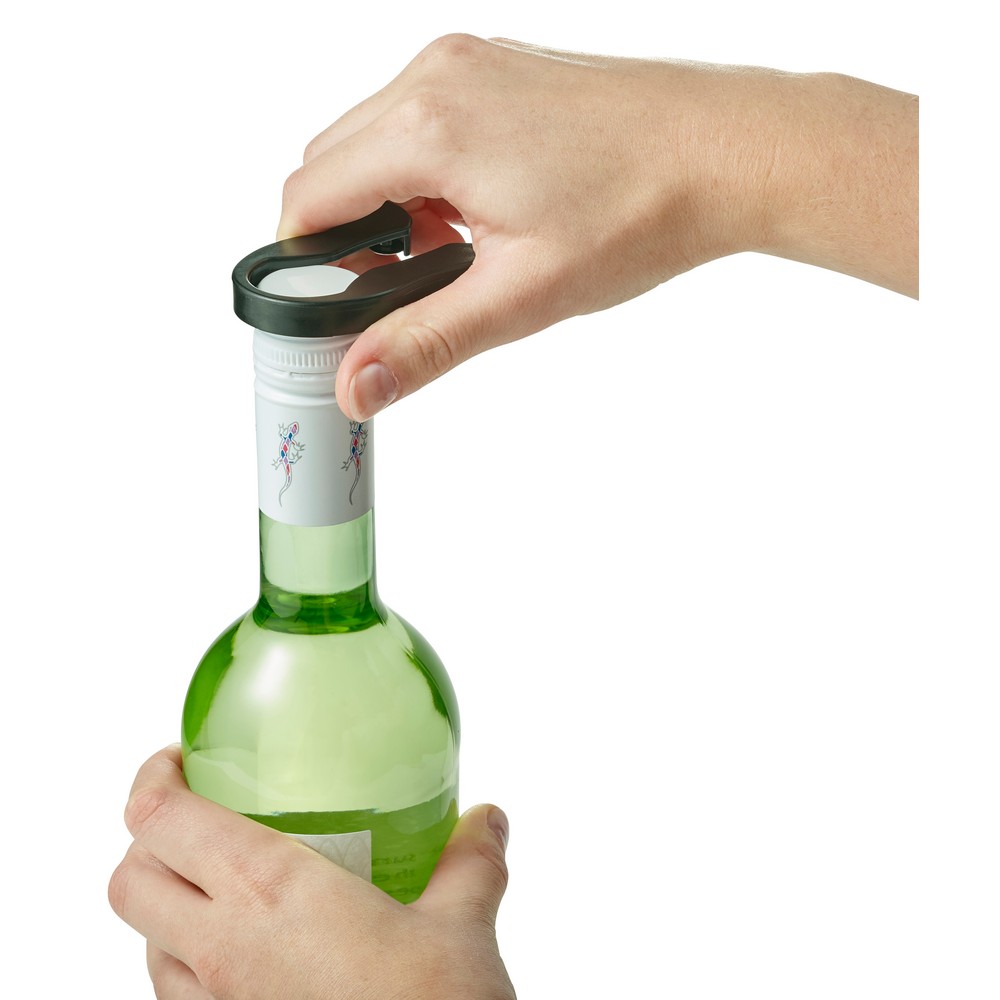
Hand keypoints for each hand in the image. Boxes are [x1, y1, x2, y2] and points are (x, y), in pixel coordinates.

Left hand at [108, 746, 514, 999]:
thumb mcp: (462, 926)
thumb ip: (470, 860)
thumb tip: (487, 818)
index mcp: (268, 890)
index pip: (159, 819)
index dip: (151, 778)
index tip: (179, 758)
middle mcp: (222, 948)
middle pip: (128, 882)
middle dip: (148, 839)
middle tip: (201, 816)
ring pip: (145, 943)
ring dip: (168, 905)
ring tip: (226, 886)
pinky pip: (176, 995)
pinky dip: (189, 961)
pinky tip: (253, 955)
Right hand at [278, 35, 917, 420]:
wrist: (728, 151)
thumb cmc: (642, 210)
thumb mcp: (521, 295)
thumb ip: (426, 341)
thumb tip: (358, 384)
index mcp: (428, 128)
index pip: (308, 198)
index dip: (306, 267)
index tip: (337, 310)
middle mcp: (434, 78)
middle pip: (329, 165)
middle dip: (346, 237)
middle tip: (401, 293)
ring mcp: (466, 63)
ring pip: (371, 141)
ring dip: (386, 205)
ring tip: (450, 258)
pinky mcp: (494, 68)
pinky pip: (418, 119)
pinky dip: (422, 173)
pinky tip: (474, 217)